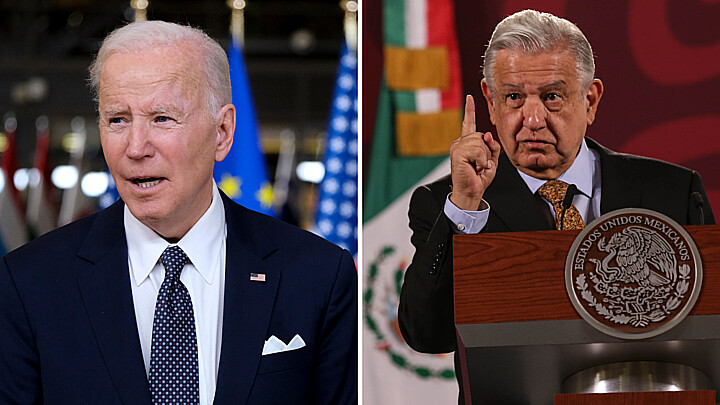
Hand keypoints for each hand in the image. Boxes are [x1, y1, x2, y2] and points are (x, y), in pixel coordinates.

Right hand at [449, 95, 500, 209]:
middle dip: (487, 150)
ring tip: (477, 166)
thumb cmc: (479, 178)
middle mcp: (459, 143)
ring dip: (484, 157)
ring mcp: (456, 146)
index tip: (470, 97)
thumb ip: (492, 146)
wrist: (471, 192)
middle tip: (480, 164)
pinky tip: (475, 167)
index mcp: (467, 143)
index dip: (470, 110)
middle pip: (481, 135)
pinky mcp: (457, 152)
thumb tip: (487, 134)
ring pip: (480, 142)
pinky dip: (481, 160)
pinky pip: (477, 150)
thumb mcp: (492, 159)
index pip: (469, 123)